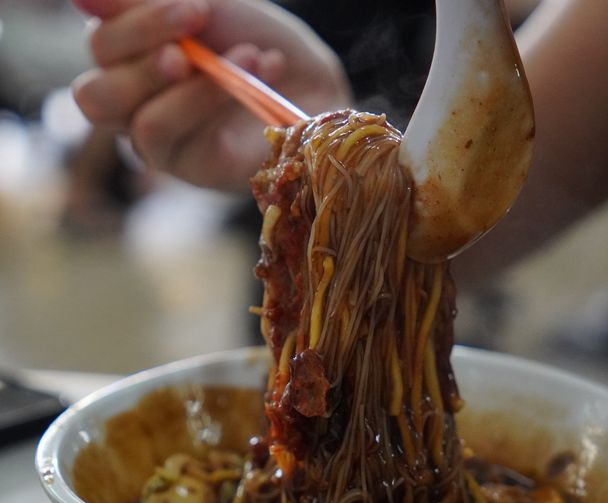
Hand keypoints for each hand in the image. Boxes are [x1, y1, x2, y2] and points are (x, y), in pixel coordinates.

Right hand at [72, 0, 351, 190]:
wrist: (316, 87)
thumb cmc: (262, 46)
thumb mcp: (213, 7)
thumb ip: (150, 1)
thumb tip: (80, 0)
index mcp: (133, 65)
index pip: (101, 47)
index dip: (136, 23)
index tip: (197, 6)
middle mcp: (138, 110)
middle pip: (97, 95)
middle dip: (146, 53)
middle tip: (197, 30)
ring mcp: (164, 146)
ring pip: (138, 123)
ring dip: (193, 86)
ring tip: (247, 57)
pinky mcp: (194, 171)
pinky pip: (179, 143)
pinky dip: (216, 104)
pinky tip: (258, 77)